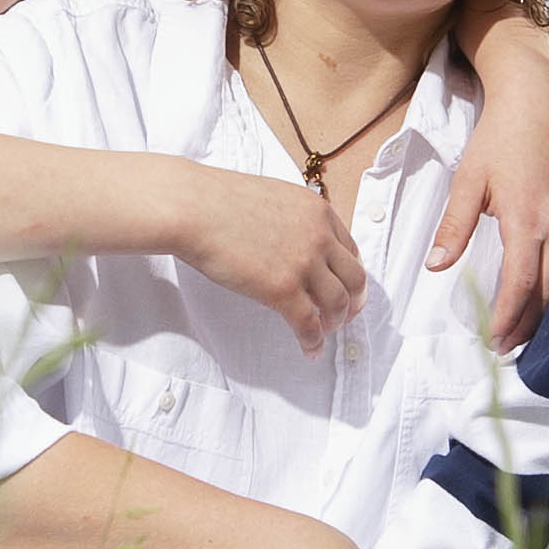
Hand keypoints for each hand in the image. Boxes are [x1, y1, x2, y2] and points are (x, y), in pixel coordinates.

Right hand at [170, 165, 367, 351]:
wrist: (194, 208)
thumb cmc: (219, 201)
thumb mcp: (274, 198)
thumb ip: (294, 220)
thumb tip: (294, 244)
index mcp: (318, 211)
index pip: (350, 249)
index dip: (349, 274)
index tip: (344, 288)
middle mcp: (319, 236)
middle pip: (355, 278)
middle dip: (353, 302)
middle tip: (343, 316)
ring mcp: (303, 263)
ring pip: (338, 304)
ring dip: (334, 323)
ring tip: (322, 333)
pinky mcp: (282, 289)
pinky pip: (309, 324)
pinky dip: (313, 341)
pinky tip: (309, 350)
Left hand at [431, 59, 548, 353]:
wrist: (542, 103)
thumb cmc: (501, 138)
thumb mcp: (469, 179)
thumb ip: (455, 226)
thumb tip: (435, 266)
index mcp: (526, 219)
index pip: (520, 284)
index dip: (507, 317)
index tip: (493, 340)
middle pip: (548, 293)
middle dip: (527, 326)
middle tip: (506, 350)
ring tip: (528, 335)